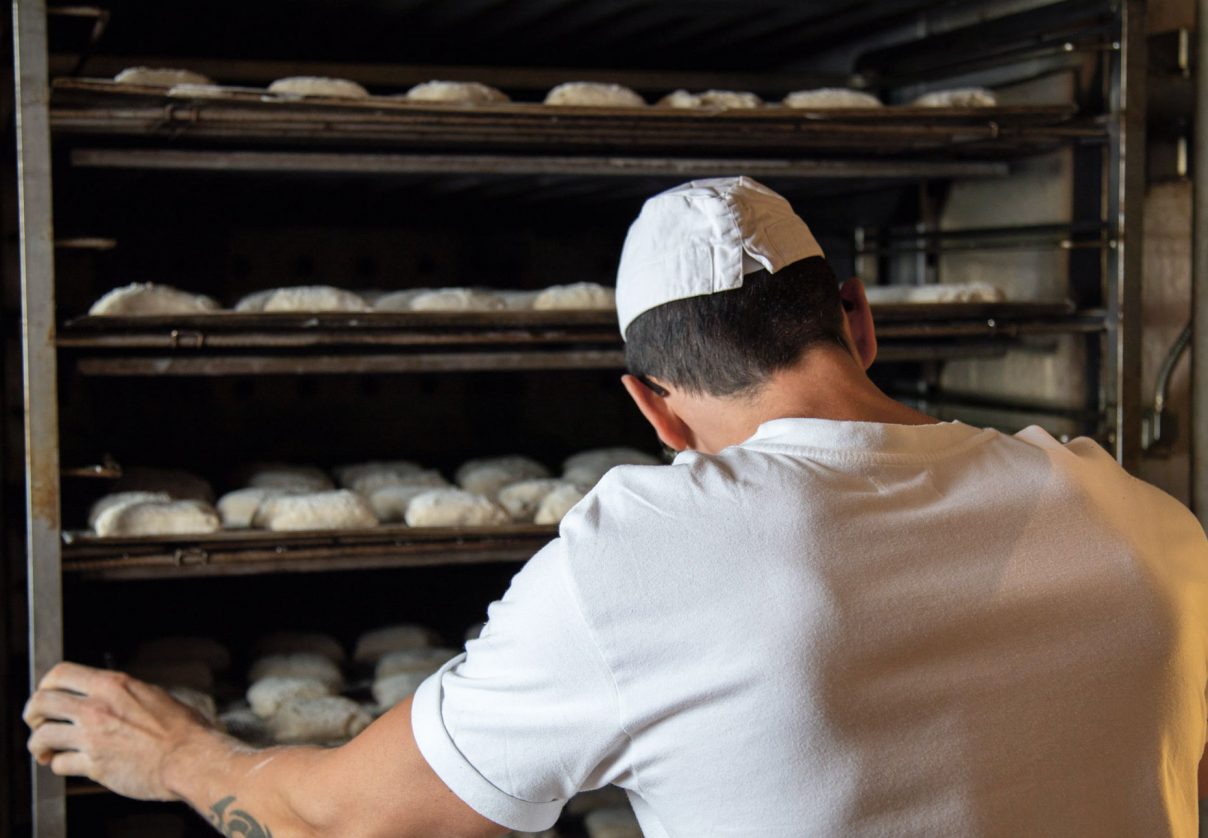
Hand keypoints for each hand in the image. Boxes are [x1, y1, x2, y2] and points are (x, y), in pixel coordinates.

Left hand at [24, 662, 213, 800]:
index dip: (46, 685)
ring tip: (46, 750)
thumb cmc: (182, 729)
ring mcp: (93, 737)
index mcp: (113, 685)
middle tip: (37, 722)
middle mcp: (98, 708)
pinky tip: (69, 764)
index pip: (60, 674)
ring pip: (43, 735)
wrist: (191, 758)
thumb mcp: (152, 696)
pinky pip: (60, 764)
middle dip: (32, 714)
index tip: (48, 696)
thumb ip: (123, 695)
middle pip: (41, 702)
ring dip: (39, 744)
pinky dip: (59, 765)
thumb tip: (108, 697)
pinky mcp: (94, 765)